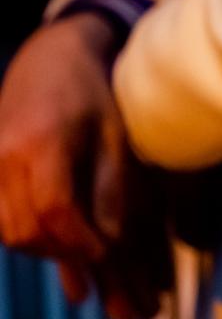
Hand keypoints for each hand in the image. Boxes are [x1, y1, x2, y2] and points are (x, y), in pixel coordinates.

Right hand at [0, 15, 128, 265]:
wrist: (49, 58)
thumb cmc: (93, 94)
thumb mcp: (114, 138)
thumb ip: (111, 191)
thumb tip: (111, 245)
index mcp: (43, 142)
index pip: (55, 210)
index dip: (81, 242)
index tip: (106, 256)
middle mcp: (4, 156)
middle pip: (26, 229)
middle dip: (64, 253)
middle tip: (98, 260)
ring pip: (6, 231)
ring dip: (43, 248)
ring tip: (79, 248)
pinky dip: (23, 234)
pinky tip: (52, 237)